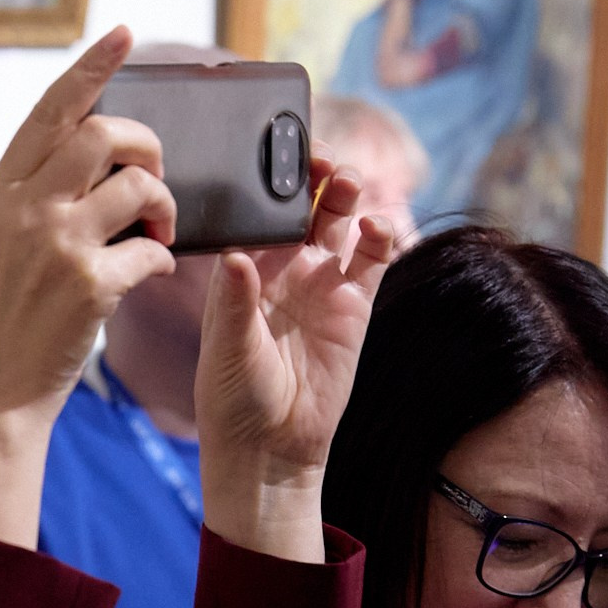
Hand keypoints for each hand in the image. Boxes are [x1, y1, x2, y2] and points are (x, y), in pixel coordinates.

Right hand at [0, 25, 179, 548]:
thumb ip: (32, 201)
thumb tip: (93, 162)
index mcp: (1, 193)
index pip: (50, 110)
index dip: (92, 66)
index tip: (124, 34)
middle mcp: (25, 208)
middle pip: (105, 132)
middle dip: (146, 145)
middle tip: (153, 177)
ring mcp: (56, 245)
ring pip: (138, 184)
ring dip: (163, 204)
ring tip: (157, 232)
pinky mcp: (88, 286)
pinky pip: (150, 252)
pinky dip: (159, 260)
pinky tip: (147, 274)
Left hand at [191, 155, 392, 561]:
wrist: (271, 448)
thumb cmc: (234, 400)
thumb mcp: (228, 350)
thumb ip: (235, 303)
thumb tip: (235, 256)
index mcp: (242, 274)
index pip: (258, 215)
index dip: (269, 186)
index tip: (278, 159)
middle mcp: (283, 273)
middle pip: (302, 209)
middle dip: (313, 180)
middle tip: (322, 160)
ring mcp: (321, 286)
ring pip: (339, 225)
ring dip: (346, 198)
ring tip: (349, 182)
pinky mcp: (354, 308)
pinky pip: (371, 262)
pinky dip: (379, 238)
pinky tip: (377, 227)